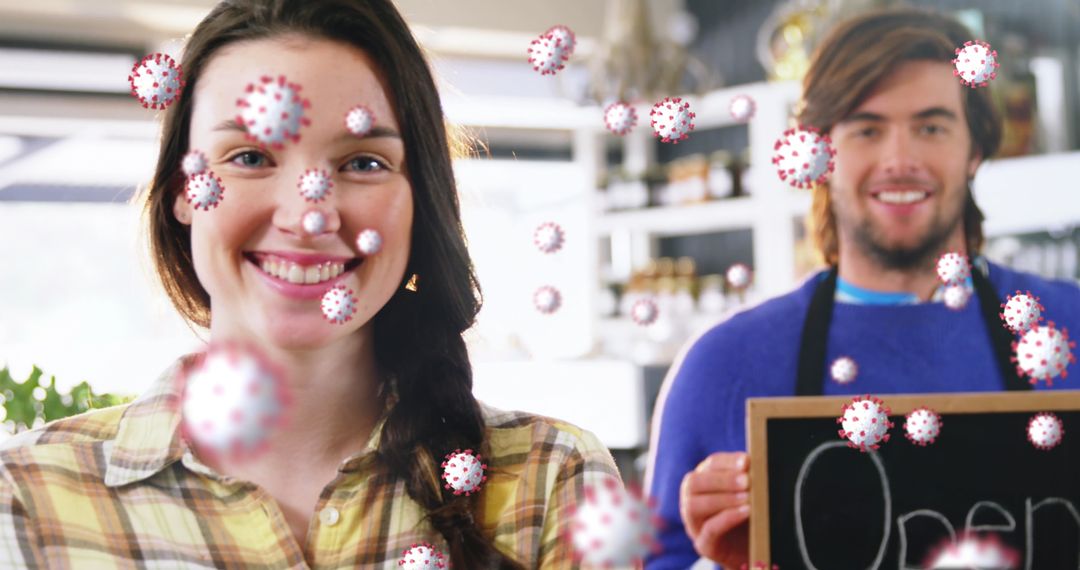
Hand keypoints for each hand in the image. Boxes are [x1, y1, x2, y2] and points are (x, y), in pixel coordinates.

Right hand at [679, 452, 750, 567]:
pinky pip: (709, 530)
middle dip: (722, 479)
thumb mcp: (751, 493)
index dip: (727, 462)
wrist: (755, 548)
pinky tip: (745, 512)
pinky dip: (726, 519)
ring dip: (722, 499)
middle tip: (747, 481)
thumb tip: (753, 462)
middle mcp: (691, 500)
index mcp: (703, 481)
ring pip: (694, 506)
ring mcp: (694, 524)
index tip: (746, 461)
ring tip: (747, 498)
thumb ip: (749, 478)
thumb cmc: (751, 516)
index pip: (709, 465)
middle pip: (693, 483)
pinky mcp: (704, 545)